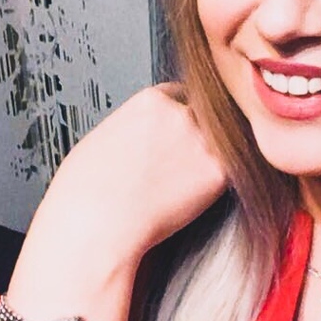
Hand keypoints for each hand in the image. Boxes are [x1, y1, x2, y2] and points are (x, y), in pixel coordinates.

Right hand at [0, 85, 227, 320]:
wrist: (96, 224)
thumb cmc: (87, 191)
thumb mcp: (107, 137)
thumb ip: (139, 127)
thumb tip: (149, 137)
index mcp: (151, 100)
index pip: (182, 95)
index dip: (183, 117)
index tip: (180, 136)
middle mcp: (181, 114)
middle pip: (208, 116)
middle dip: (202, 135)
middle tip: (189, 162)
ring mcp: (203, 141)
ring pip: (225, 143)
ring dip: (216, 158)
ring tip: (190, 182)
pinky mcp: (218, 173)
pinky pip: (233, 171)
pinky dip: (222, 183)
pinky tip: (197, 197)